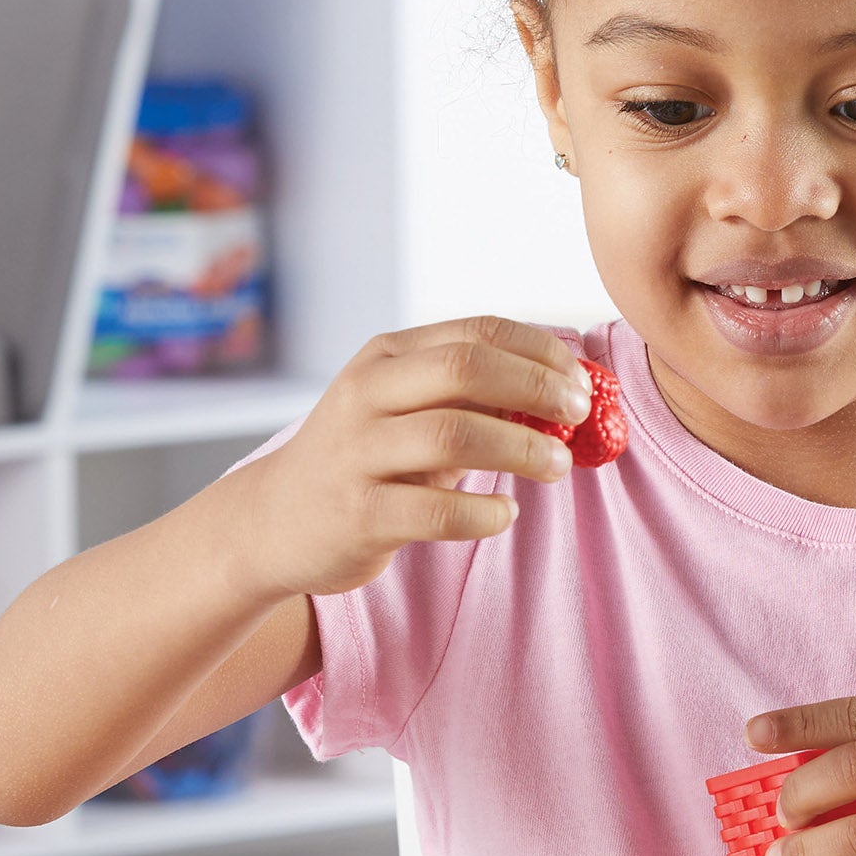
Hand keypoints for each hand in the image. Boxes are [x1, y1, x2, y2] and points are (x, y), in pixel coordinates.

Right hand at [247, 317, 590, 596]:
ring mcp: (357, 453)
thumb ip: (469, 398)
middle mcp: (365, 394)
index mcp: (386, 357)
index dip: (540, 351)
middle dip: (537, 387)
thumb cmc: (362, 461)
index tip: (582, 380)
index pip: (476, 333)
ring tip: (557, 466)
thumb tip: (564, 392)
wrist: (273, 523)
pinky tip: (504, 514)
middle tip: (579, 414)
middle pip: (465, 369)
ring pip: (453, 434)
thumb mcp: (404, 411)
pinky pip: (436, 511)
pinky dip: (484, 512)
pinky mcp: (358, 514)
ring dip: (522, 448)